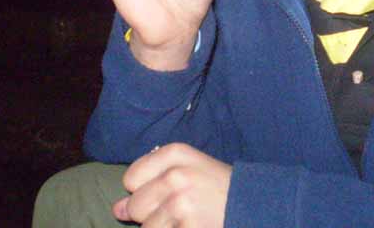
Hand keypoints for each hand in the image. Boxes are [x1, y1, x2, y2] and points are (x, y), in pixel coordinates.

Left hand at [113, 143, 231, 226]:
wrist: (256, 203)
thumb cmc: (217, 186)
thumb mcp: (188, 169)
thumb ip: (151, 183)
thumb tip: (117, 209)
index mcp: (176, 153)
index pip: (131, 177)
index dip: (144, 189)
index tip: (165, 190)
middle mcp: (176, 175)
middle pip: (135, 205)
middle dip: (151, 213)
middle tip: (179, 209)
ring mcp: (181, 204)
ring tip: (187, 219)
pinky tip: (192, 226)